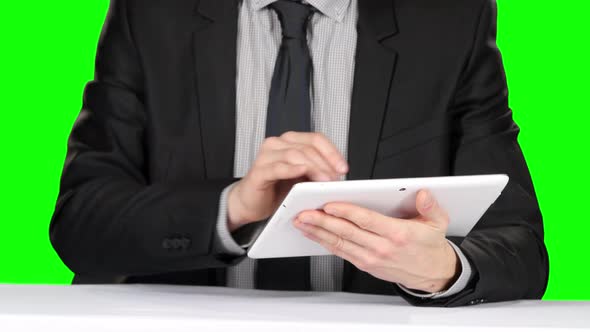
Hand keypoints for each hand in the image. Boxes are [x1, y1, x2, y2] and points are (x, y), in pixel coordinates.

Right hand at [227, 132, 347, 231]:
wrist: (251, 203)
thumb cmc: (276, 189)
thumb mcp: (302, 179)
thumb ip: (317, 172)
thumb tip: (338, 175)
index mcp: (290, 142)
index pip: (316, 139)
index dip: (332, 152)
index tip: (343, 168)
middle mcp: (278, 144)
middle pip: (307, 147)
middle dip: (325, 163)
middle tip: (335, 179)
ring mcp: (266, 155)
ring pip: (294, 155)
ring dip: (313, 168)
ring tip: (323, 181)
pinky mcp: (259, 170)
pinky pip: (277, 167)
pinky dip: (291, 170)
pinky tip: (301, 172)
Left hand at [293, 189, 459, 292]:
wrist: (432, 274)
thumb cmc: (430, 246)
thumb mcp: (438, 223)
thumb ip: (430, 206)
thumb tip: (423, 194)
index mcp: (397, 234)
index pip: (366, 221)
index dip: (346, 212)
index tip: (329, 205)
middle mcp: (381, 247)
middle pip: (346, 232)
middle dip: (322, 222)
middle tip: (305, 213)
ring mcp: (371, 258)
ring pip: (339, 243)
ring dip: (318, 233)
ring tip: (302, 222)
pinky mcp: (365, 265)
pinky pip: (341, 252)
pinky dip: (325, 242)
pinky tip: (314, 234)